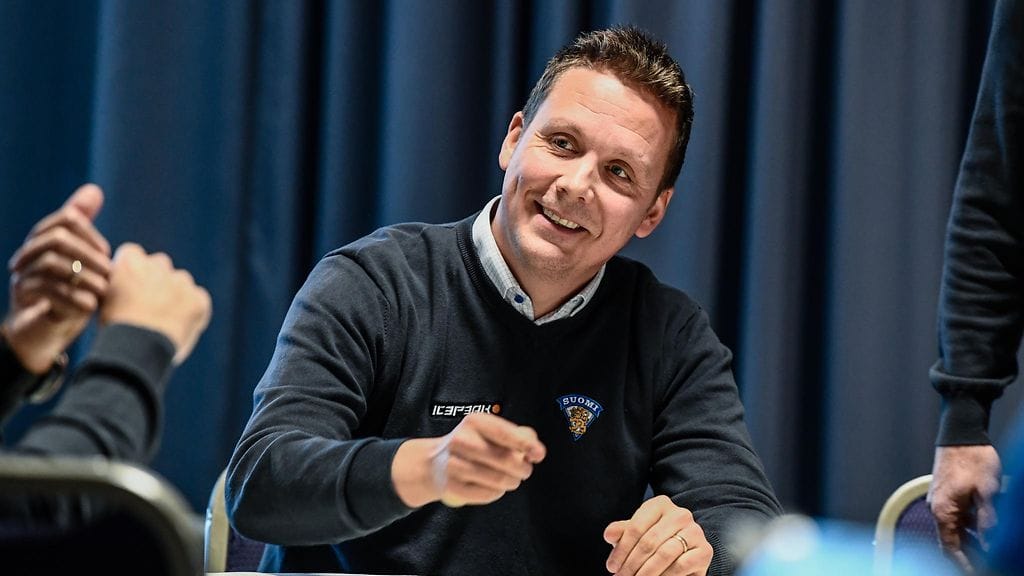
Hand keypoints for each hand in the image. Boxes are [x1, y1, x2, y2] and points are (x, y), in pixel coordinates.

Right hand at [3, 184, 111, 372]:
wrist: (46, 330)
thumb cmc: (70, 291)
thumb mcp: (83, 262)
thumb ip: (86, 230)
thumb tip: (93, 189)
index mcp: (46, 238)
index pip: (66, 219)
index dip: (91, 233)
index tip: (108, 253)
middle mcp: (31, 252)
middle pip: (57, 238)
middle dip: (87, 254)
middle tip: (110, 272)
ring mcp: (24, 274)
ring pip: (51, 263)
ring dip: (83, 276)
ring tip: (103, 290)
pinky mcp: (23, 297)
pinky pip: (46, 290)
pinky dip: (73, 297)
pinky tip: (91, 305)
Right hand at [99, 243, 211, 364]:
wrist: (136, 348)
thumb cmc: (114, 328)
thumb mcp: (103, 301)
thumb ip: (116, 284)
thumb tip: (122, 283)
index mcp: (131, 261)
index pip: (132, 254)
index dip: (132, 272)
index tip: (130, 288)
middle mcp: (158, 264)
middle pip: (160, 265)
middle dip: (156, 280)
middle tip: (149, 305)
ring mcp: (182, 281)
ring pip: (181, 281)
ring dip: (175, 294)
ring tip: (163, 320)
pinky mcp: (199, 299)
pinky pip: (198, 300)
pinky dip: (192, 311)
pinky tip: (179, 327)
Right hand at [391, 412, 545, 507]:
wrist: (433, 462)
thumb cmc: (472, 444)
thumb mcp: (490, 431)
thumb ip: (518, 435)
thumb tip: (536, 450)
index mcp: (474, 422)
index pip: (504, 433)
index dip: (525, 444)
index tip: (539, 454)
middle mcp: (461, 440)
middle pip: (506, 460)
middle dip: (522, 469)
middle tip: (524, 470)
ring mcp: (454, 464)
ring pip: (499, 481)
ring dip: (511, 482)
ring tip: (511, 479)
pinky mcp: (451, 486)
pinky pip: (488, 494)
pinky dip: (496, 492)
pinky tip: (493, 486)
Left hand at [604, 495, 711, 575]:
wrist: (684, 553)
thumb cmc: (655, 541)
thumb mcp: (637, 534)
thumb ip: (622, 532)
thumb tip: (609, 535)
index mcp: (660, 504)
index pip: (635, 527)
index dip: (621, 550)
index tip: (611, 567)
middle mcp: (680, 514)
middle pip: (648, 542)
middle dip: (631, 564)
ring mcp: (695, 531)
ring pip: (664, 555)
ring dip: (645, 573)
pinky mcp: (705, 550)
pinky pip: (680, 566)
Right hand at [928, 445, 1000, 573]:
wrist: (960, 433)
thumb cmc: (972, 458)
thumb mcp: (987, 491)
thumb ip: (987, 519)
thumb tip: (990, 544)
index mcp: (943, 510)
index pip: (949, 548)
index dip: (963, 564)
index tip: (976, 572)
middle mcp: (938, 508)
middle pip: (951, 541)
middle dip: (969, 554)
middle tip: (988, 561)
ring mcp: (941, 500)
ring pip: (955, 529)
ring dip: (972, 539)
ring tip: (991, 546)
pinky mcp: (947, 493)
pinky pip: (957, 517)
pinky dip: (970, 526)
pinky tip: (986, 526)